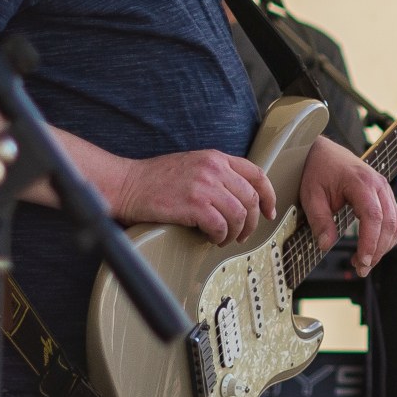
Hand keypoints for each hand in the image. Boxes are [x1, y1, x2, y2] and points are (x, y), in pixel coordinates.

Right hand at [114, 148, 276, 241]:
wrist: (127, 184)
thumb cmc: (155, 179)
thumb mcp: (193, 165)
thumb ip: (216, 174)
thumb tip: (238, 196)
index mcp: (216, 158)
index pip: (256, 174)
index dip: (268, 196)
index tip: (269, 211)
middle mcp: (214, 169)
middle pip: (250, 198)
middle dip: (252, 221)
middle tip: (243, 234)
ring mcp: (204, 186)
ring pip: (239, 215)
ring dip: (235, 232)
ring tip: (225, 239)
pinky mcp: (194, 204)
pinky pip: (220, 226)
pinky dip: (220, 236)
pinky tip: (212, 239)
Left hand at [301, 137, 396, 275]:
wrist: (324, 152)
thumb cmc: (318, 170)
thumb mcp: (311, 195)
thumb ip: (320, 220)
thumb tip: (326, 245)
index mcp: (361, 182)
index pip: (373, 216)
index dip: (370, 241)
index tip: (362, 261)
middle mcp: (378, 185)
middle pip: (390, 223)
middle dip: (378, 250)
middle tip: (361, 268)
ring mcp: (384, 189)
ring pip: (396, 224)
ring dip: (384, 246)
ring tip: (364, 263)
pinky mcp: (384, 196)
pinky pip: (393, 220)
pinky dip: (386, 238)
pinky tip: (371, 249)